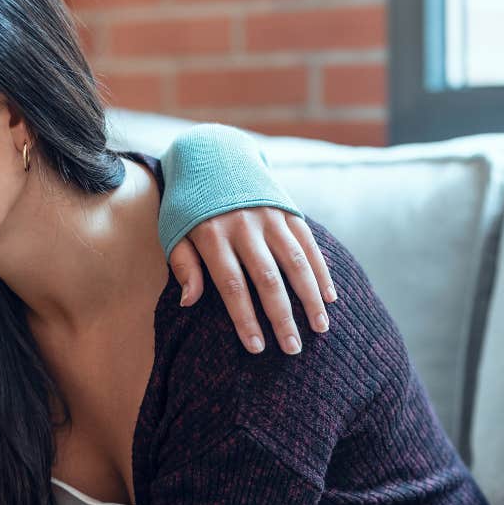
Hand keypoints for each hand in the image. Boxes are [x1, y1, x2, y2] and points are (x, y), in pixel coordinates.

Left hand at [170, 208, 334, 354]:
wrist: (213, 156)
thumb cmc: (189, 206)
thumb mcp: (174, 232)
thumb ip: (183, 265)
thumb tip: (189, 302)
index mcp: (212, 235)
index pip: (231, 285)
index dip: (245, 318)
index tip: (257, 347)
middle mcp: (244, 226)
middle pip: (267, 279)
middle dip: (282, 317)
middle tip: (293, 348)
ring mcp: (270, 217)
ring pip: (296, 262)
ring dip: (310, 297)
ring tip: (319, 328)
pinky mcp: (288, 210)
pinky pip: (309, 244)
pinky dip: (321, 271)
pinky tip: (329, 298)